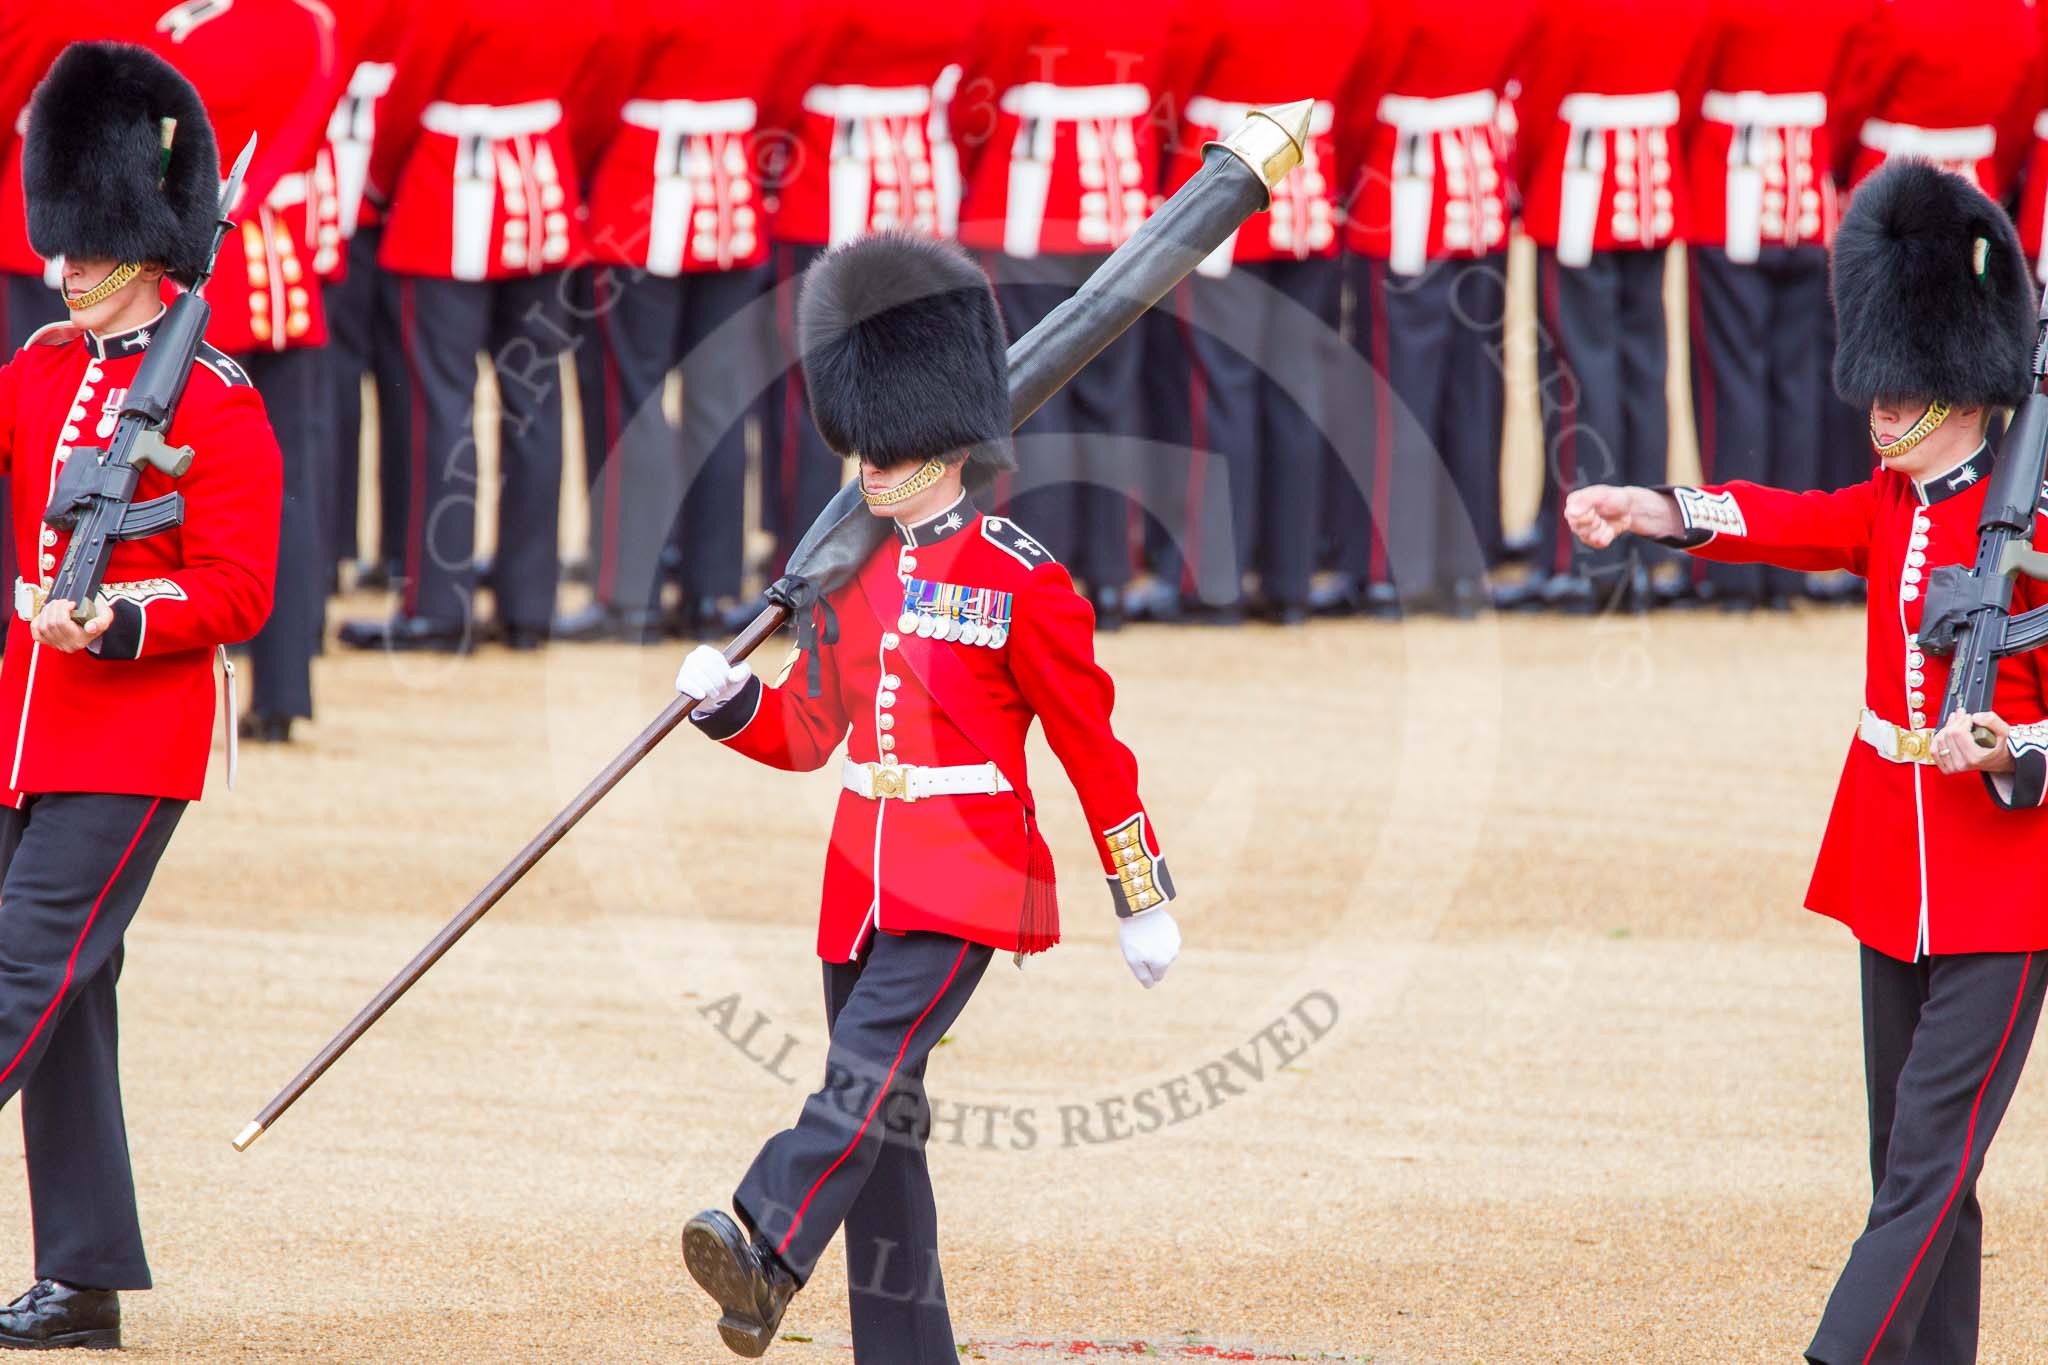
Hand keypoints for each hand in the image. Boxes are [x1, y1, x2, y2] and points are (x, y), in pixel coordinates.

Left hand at [31, 597, 110, 653]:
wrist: (92, 623)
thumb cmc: (96, 618)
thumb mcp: (105, 617)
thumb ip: (101, 622)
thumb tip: (90, 627)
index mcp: (80, 640)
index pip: (62, 623)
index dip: (63, 609)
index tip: (71, 603)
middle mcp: (67, 645)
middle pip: (51, 623)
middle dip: (55, 607)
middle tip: (62, 601)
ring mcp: (55, 644)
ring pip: (42, 626)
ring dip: (47, 611)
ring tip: (55, 606)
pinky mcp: (46, 641)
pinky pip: (36, 631)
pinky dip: (38, 620)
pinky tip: (46, 615)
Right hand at [675, 645, 750, 713]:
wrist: (717, 697)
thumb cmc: (728, 681)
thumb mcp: (740, 675)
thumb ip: (743, 672)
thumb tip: (732, 677)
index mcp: (705, 651)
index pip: (715, 659)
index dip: (724, 672)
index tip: (728, 680)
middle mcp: (692, 657)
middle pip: (706, 668)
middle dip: (717, 681)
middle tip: (722, 690)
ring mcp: (685, 670)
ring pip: (697, 677)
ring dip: (709, 688)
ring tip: (715, 694)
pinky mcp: (681, 683)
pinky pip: (686, 685)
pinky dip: (694, 691)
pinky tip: (702, 696)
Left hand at [1118, 906, 1180, 987]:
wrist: (1140, 911)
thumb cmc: (1134, 937)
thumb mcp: (1133, 960)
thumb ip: (1142, 976)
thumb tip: (1150, 986)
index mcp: (1162, 963)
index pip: (1156, 977)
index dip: (1145, 969)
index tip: (1138, 956)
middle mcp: (1173, 954)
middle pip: (1161, 964)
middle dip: (1152, 959)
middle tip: (1140, 945)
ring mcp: (1175, 941)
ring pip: (1164, 952)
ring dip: (1156, 948)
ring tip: (1145, 936)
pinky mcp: (1174, 930)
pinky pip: (1166, 940)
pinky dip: (1159, 937)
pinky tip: (1150, 929)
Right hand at [1563, 485, 1679, 547]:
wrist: (1628, 508)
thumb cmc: (1614, 498)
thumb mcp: (1601, 494)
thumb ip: (1585, 501)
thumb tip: (1571, 512)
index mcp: (1573, 503)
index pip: (1571, 516)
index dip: (1587, 515)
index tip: (1595, 508)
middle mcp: (1574, 518)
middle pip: (1579, 529)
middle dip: (1595, 522)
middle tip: (1601, 514)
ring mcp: (1583, 531)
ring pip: (1590, 537)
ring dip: (1603, 529)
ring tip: (1606, 520)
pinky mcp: (1593, 541)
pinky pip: (1599, 543)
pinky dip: (1608, 535)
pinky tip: (1609, 527)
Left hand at [1934, 708, 2013, 774]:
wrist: (1996, 760)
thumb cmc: (1998, 747)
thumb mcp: (2003, 731)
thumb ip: (1992, 721)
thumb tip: (1975, 717)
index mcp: (1975, 757)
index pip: (1958, 733)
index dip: (1963, 721)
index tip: (1969, 717)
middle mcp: (1963, 763)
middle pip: (1948, 735)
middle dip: (1955, 722)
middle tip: (1962, 716)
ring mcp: (1953, 766)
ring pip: (1940, 740)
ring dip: (1946, 727)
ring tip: (1955, 722)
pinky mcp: (1947, 767)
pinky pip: (1934, 750)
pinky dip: (1938, 739)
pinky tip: (1946, 732)